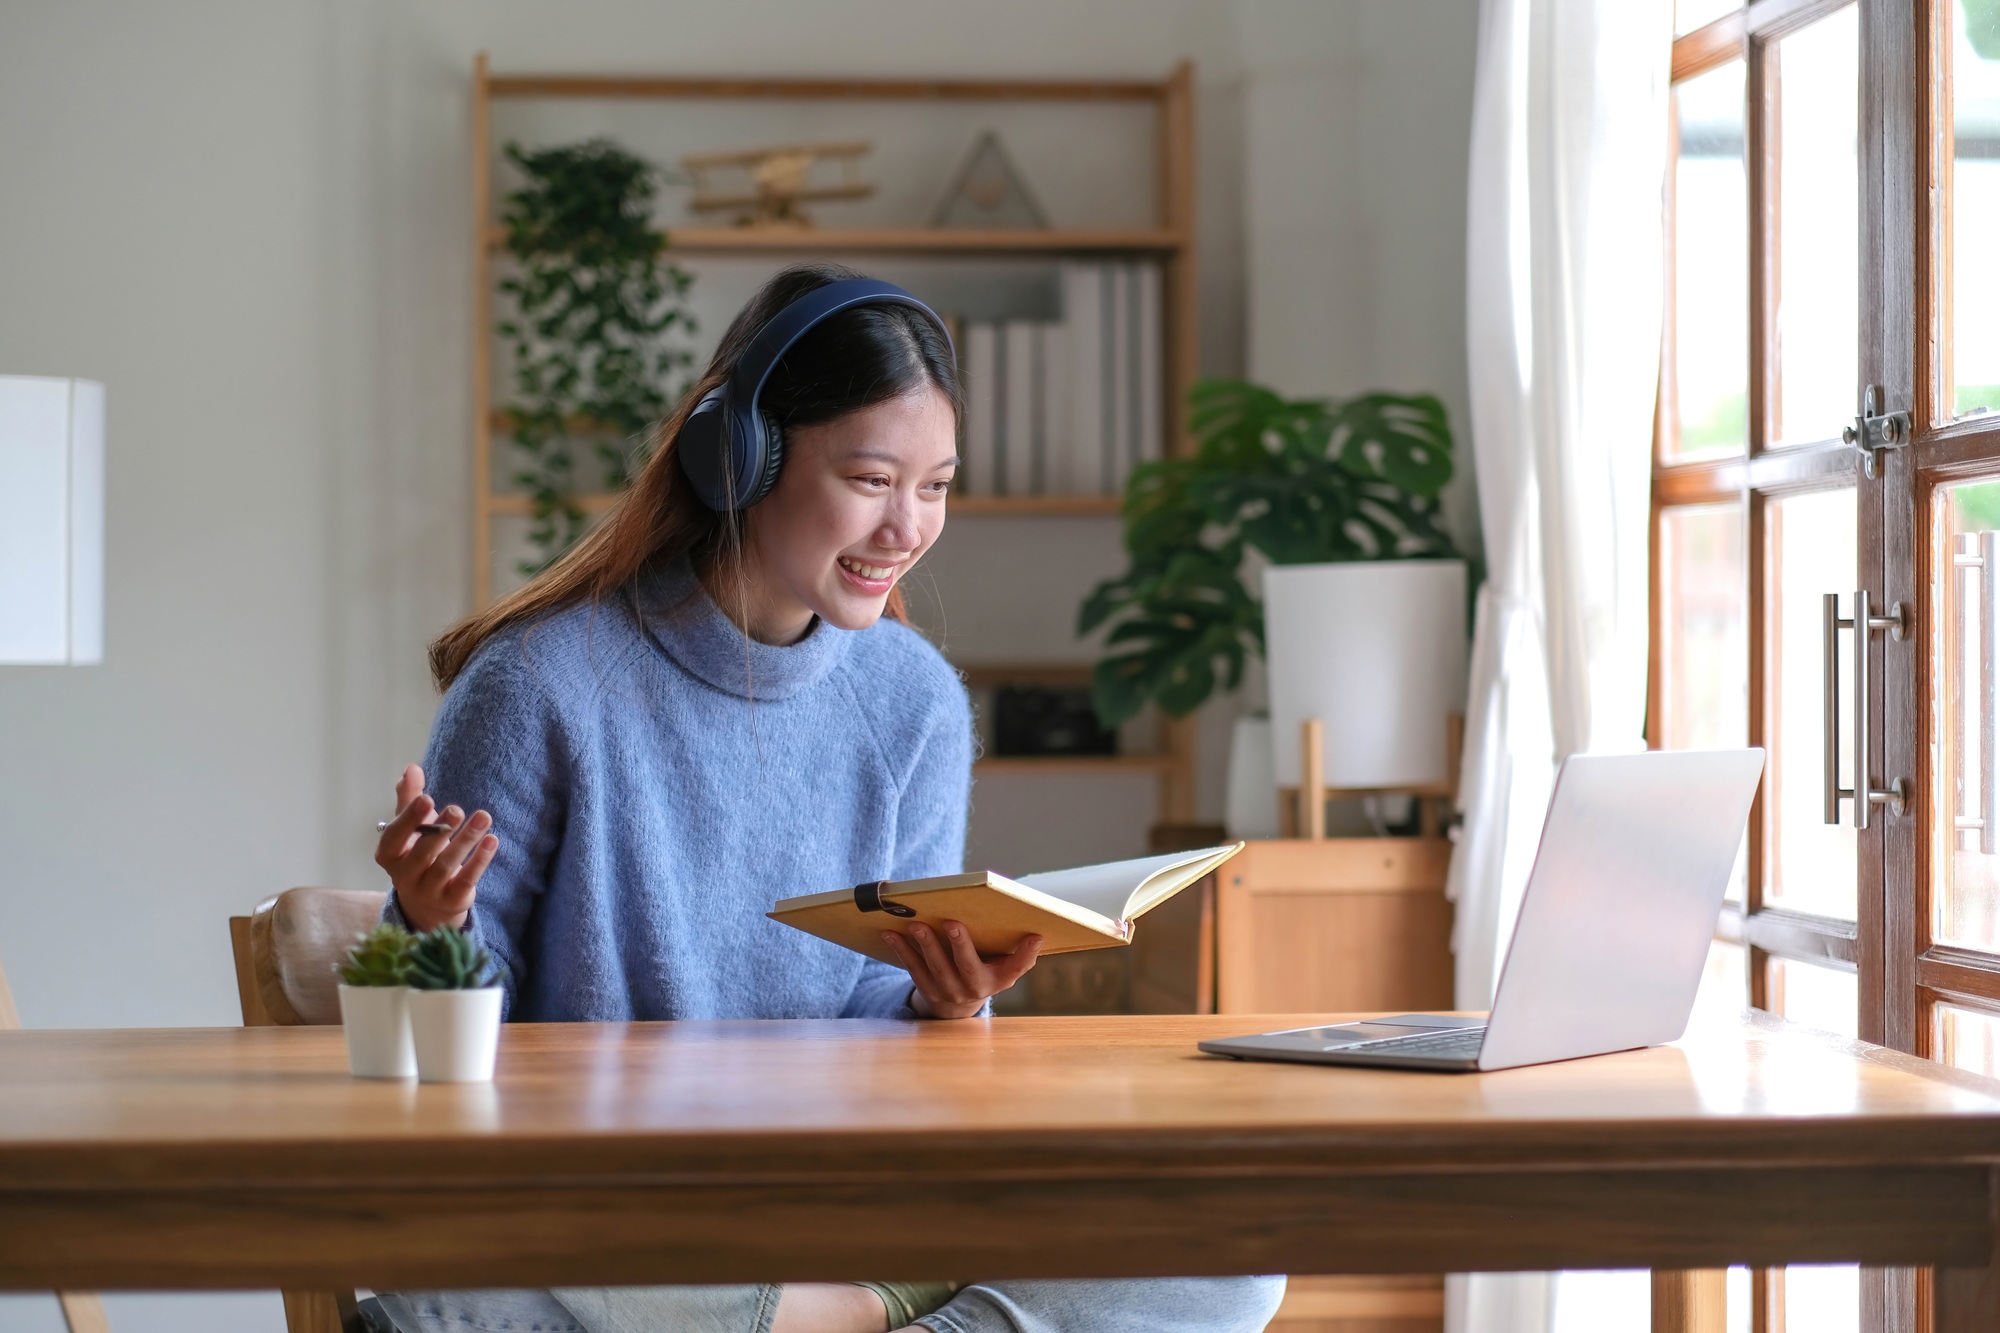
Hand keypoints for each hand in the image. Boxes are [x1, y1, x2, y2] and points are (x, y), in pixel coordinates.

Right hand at [374, 763, 497, 932]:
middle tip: (457, 809)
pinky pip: (466, 879)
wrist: (429, 905)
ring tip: (483, 817)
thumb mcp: (410, 830)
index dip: (410, 818)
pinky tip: (492, 840)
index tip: (427, 798)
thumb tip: (411, 768)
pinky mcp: (452, 900)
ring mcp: (427, 891)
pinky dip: (480, 860)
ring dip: (466, 840)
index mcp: (389, 856)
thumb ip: (410, 799)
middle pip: (423, 852)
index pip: (395, 836)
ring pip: (447, 865)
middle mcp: (404, 877)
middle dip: (440, 830)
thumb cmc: (418, 856)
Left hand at [882, 920, 1040, 1019]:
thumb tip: (1033, 930)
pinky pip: (913, 969)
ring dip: (926, 945)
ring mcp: (949, 992)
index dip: (1027, 954)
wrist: (956, 1005)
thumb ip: (1012, 950)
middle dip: (960, 945)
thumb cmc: (983, 971)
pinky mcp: (927, 991)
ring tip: (916, 925)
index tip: (1036, 936)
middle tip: (952, 923)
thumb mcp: (1001, 965)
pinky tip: (890, 933)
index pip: (1017, 967)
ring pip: (937, 968)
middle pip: (968, 966)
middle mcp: (975, 989)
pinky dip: (902, 950)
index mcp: (999, 979)